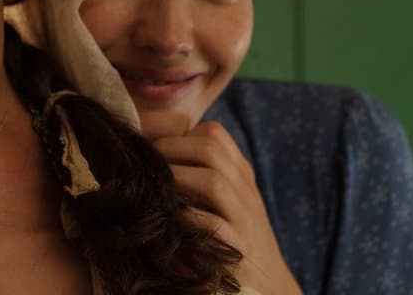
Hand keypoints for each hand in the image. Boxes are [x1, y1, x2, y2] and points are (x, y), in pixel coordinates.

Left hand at [153, 121, 301, 294]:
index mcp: (239, 171)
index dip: (178, 133)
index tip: (152, 144)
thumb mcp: (221, 196)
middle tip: (145, 162)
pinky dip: (186, 217)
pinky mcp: (238, 248)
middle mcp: (245, 189)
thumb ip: (197, 170)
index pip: (213, 133)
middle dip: (170, 149)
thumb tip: (146, 142)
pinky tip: (168, 218)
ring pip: (214, 181)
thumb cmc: (227, 232)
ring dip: (176, 178)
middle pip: (211, 148)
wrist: (266, 281)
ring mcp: (245, 218)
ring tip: (154, 186)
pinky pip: (212, 224)